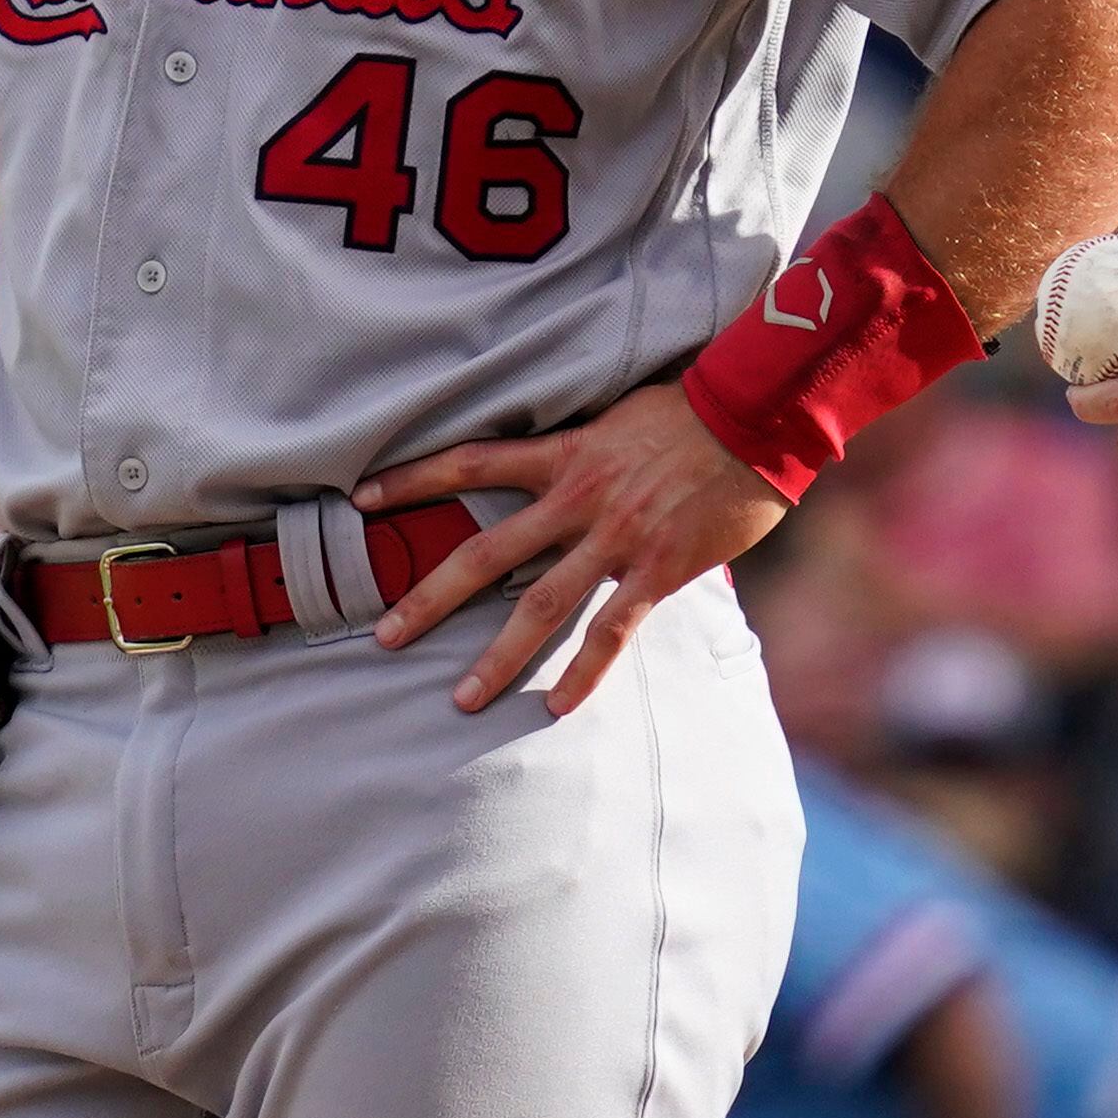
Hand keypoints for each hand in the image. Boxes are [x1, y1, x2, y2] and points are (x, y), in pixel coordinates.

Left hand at [357, 386, 788, 715]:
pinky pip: (613, 629)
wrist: (756, 415)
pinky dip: (586, 671)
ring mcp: (616, 537)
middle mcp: (578, 498)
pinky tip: (559, 707)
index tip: (361, 499)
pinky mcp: (658, 568)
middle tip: (383, 636)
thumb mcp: (621, 415)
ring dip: (498, 656)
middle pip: (485, 552)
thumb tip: (563, 464)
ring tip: (462, 699)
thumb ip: (586, 448)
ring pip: (539, 604)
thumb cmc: (695, 410)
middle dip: (430, 597)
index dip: (412, 479)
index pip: (470, 462)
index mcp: (565, 455)